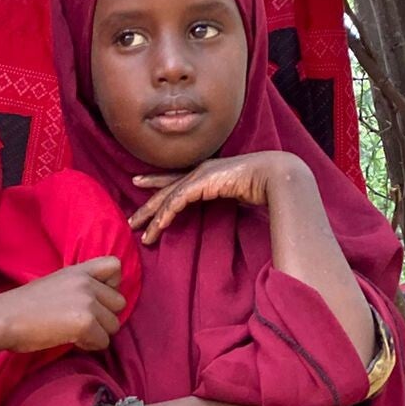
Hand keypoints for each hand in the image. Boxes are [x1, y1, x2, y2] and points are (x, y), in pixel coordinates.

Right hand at [0, 257, 126, 355]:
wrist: (4, 319)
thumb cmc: (22, 307)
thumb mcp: (54, 284)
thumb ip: (78, 288)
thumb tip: (97, 306)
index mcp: (78, 271)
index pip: (115, 267)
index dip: (112, 286)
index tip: (96, 299)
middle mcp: (86, 283)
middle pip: (119, 303)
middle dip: (104, 317)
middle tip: (82, 324)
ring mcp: (87, 302)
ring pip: (114, 324)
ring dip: (98, 333)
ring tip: (75, 333)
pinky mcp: (85, 322)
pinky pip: (103, 341)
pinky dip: (90, 346)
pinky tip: (72, 341)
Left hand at [128, 151, 306, 244]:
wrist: (272, 175)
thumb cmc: (260, 185)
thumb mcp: (235, 194)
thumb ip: (223, 200)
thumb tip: (222, 212)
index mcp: (206, 172)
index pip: (175, 179)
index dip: (156, 183)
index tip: (139, 184)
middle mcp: (199, 171)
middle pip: (165, 190)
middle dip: (147, 206)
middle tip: (132, 221)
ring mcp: (199, 175)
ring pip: (167, 197)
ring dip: (153, 217)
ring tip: (141, 234)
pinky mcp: (201, 183)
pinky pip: (177, 201)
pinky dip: (165, 215)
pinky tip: (157, 228)